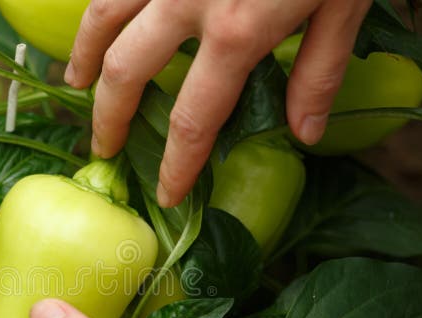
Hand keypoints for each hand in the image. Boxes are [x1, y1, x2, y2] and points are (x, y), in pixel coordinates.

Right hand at [66, 0, 371, 206]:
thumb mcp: (344, 4)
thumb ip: (317, 73)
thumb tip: (303, 135)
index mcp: (237, 32)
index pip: (192, 121)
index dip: (176, 166)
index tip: (165, 194)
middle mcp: (187, 2)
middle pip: (127, 74)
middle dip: (109, 119)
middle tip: (103, 145)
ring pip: (102, 17)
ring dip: (85, 56)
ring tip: (76, 84)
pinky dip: (99, 8)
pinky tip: (100, 23)